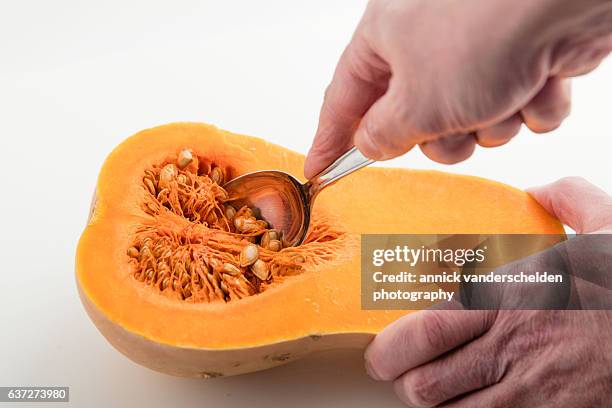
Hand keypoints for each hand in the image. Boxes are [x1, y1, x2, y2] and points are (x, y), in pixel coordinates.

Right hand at [304, 0, 611, 177]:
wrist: (566, 0)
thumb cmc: (481, 34)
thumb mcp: (415, 102)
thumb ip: (382, 135)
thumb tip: (369, 144)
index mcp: (386, 40)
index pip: (343, 100)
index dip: (329, 141)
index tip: (318, 170)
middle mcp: (427, 46)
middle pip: (414, 123)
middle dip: (441, 137)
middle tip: (450, 124)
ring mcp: (476, 56)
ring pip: (469, 126)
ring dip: (490, 126)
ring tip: (504, 98)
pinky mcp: (523, 65)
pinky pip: (513, 114)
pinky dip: (529, 109)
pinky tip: (538, 83)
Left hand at [364, 177, 611, 406]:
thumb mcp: (611, 231)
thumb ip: (569, 201)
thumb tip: (537, 191)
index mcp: (514, 300)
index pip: (425, 333)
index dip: (389, 351)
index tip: (380, 353)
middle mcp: (514, 351)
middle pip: (428, 386)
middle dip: (405, 384)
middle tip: (402, 373)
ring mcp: (533, 395)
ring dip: (436, 405)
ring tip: (435, 388)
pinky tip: (475, 404)